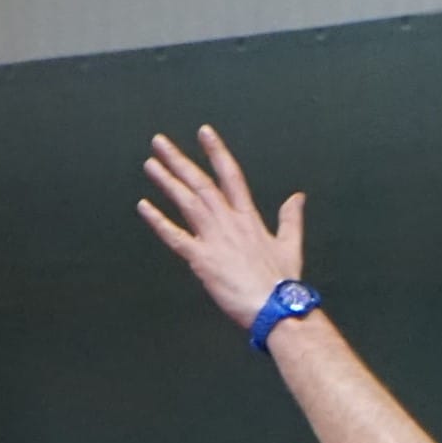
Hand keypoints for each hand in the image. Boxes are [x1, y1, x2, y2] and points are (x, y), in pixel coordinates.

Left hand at [138, 124, 306, 333]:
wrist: (277, 309)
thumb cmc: (284, 284)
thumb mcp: (291, 245)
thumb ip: (291, 218)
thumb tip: (298, 197)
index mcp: (249, 218)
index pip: (231, 175)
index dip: (216, 152)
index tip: (204, 133)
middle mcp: (229, 222)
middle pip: (201, 184)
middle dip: (180, 161)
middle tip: (160, 142)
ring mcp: (214, 239)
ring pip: (187, 202)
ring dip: (167, 181)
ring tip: (151, 164)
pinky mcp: (202, 260)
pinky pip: (175, 237)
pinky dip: (158, 221)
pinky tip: (144, 207)